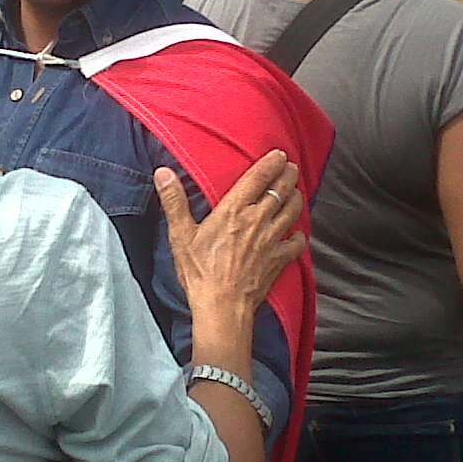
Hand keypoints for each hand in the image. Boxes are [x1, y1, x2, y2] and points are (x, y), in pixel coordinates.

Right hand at [157, 151, 305, 315]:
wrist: (222, 306)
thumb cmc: (200, 272)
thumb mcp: (180, 235)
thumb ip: (174, 201)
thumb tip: (163, 172)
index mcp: (234, 210)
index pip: (258, 178)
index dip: (271, 163)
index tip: (279, 155)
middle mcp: (257, 220)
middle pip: (281, 190)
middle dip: (288, 176)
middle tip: (292, 168)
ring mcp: (272, 240)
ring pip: (292, 211)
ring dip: (297, 198)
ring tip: (296, 191)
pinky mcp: (279, 260)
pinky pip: (297, 243)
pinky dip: (299, 235)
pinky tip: (298, 233)